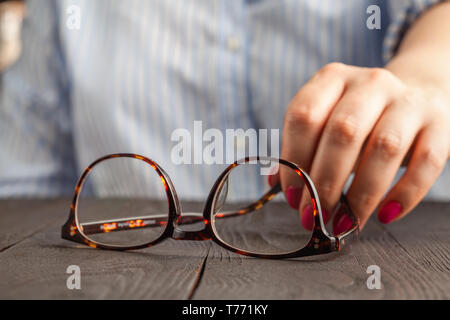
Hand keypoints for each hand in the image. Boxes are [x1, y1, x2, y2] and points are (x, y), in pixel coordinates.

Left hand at [279, 62, 449, 232]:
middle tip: (316, 216)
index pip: (303, 116)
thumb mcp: (326, 123)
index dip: (293, 160)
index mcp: (332, 78)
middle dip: (324, 182)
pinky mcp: (439, 124)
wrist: (416, 97)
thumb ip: (301, 151)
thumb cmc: (360, 119)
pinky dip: (405, 194)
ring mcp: (408, 101)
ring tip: (345, 222)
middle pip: (342, 132)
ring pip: (383, 148)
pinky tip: (385, 215)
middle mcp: (370, 82)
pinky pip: (426, 161)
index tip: (293, 197)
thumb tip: (274, 185)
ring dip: (360, 194)